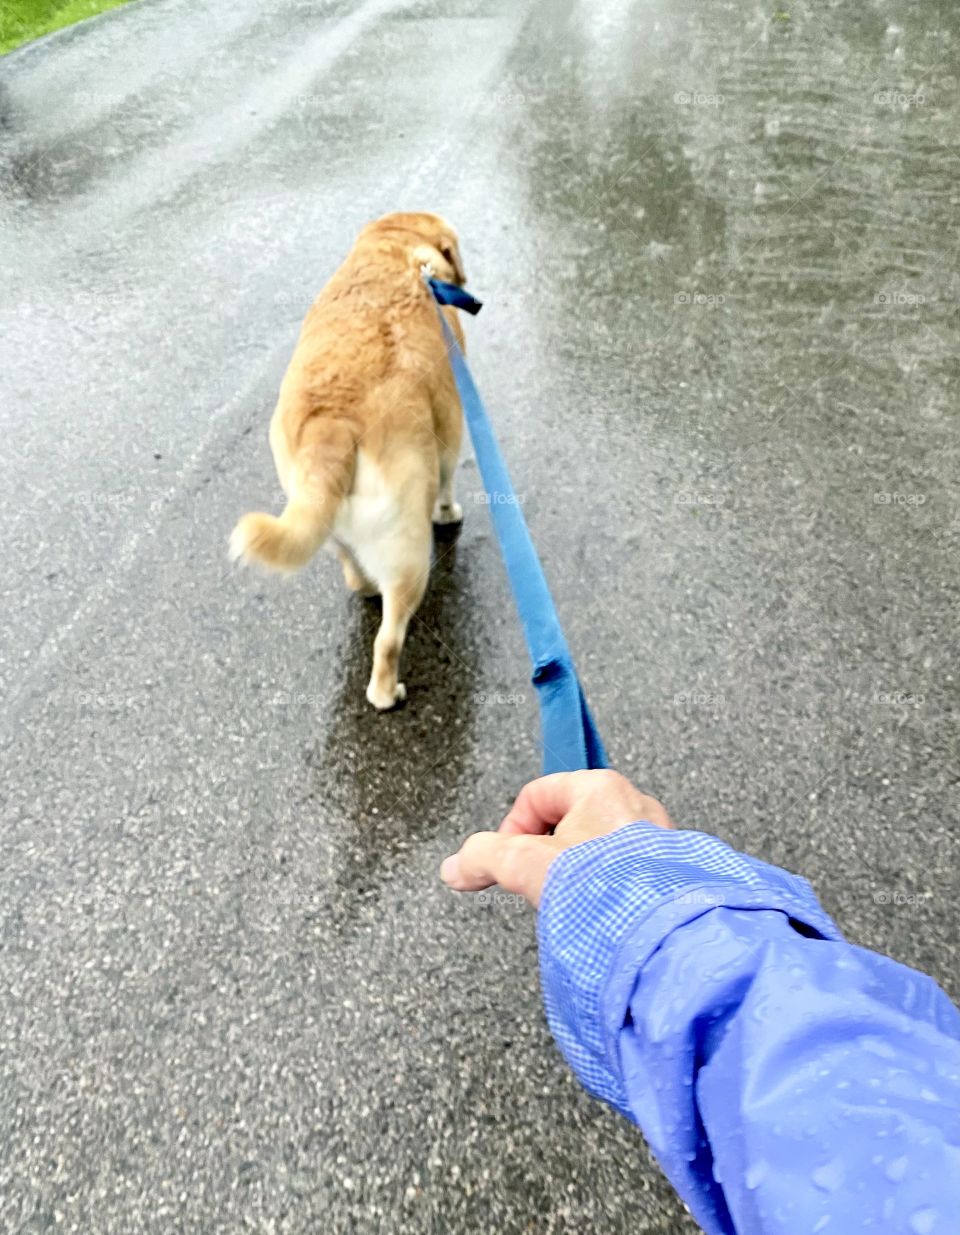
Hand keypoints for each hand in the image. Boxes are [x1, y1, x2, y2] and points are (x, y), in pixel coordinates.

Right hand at [440, 769, 671, 906]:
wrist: (659, 932)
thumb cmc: (599, 883)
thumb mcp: (524, 864)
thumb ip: (483, 859)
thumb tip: (454, 868)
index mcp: (599, 787)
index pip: (537, 794)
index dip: (512, 828)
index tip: (507, 861)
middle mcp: (634, 804)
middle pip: (568, 821)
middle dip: (547, 854)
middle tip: (541, 884)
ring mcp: (657, 839)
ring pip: (597, 848)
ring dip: (576, 872)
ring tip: (570, 903)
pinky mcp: (670, 873)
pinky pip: (625, 871)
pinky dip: (605, 888)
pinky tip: (599, 914)